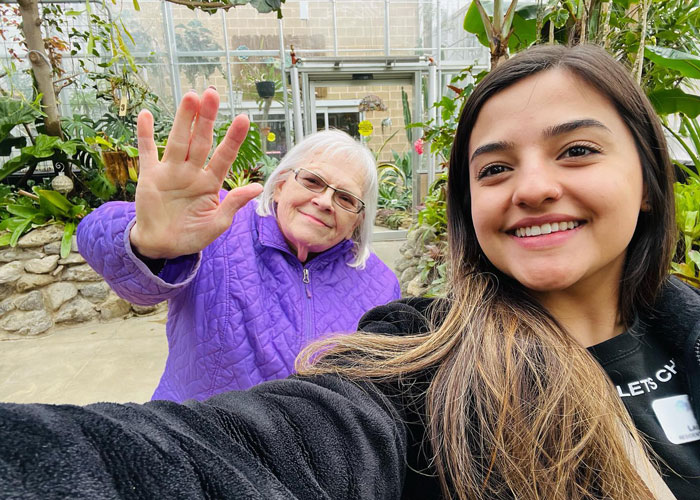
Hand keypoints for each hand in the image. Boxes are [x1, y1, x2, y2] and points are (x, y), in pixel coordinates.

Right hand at [130, 89, 262, 258]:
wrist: (162, 246)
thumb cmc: (192, 235)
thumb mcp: (216, 224)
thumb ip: (233, 204)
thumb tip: (257, 187)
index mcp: (210, 183)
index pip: (224, 156)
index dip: (233, 139)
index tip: (244, 119)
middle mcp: (192, 172)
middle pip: (201, 141)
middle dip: (207, 118)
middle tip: (212, 94)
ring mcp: (170, 171)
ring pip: (179, 140)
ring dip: (184, 119)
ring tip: (191, 97)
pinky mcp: (150, 176)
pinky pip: (147, 151)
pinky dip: (146, 134)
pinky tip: (147, 115)